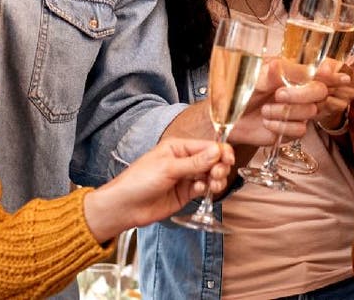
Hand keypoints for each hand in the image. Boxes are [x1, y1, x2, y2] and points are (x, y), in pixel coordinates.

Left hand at [85, 138, 233, 241]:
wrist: (125, 207)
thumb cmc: (139, 181)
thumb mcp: (168, 168)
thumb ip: (195, 162)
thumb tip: (217, 151)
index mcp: (178, 148)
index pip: (206, 146)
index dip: (220, 152)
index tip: (229, 160)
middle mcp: (184, 161)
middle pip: (211, 161)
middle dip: (219, 166)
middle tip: (218, 174)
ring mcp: (185, 178)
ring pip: (209, 175)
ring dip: (215, 179)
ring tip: (214, 185)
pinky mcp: (185, 194)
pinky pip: (202, 189)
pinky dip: (206, 189)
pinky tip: (201, 191)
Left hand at [225, 60, 325, 146]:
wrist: (230, 118)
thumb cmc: (240, 92)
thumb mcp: (251, 79)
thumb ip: (267, 74)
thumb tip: (277, 65)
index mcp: (293, 72)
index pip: (319, 69)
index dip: (328, 71)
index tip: (324, 72)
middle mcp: (300, 90)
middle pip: (320, 91)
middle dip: (302, 94)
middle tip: (279, 94)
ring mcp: (298, 110)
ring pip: (310, 111)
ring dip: (284, 111)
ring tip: (265, 110)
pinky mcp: (293, 129)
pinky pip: (299, 130)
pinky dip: (281, 126)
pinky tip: (267, 122)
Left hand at [315, 35, 353, 127]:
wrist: (317, 105)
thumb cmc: (320, 83)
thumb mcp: (320, 71)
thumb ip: (323, 70)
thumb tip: (323, 76)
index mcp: (350, 66)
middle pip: (342, 75)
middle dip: (326, 78)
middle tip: (317, 80)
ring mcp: (350, 93)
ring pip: (335, 89)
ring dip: (322, 90)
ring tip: (319, 91)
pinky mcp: (344, 106)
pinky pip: (331, 101)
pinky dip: (321, 101)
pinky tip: (320, 101)